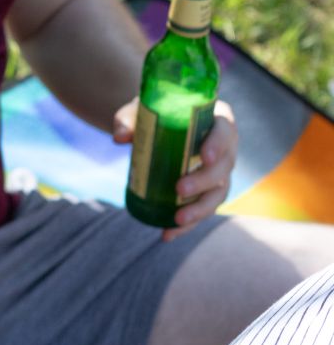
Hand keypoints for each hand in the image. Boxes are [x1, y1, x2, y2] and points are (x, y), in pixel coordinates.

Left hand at [113, 98, 237, 240]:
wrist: (155, 126)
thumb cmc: (154, 113)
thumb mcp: (141, 111)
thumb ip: (129, 119)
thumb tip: (120, 138)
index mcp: (216, 120)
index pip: (225, 131)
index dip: (218, 145)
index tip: (205, 157)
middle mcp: (224, 148)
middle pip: (223, 168)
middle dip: (203, 181)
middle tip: (179, 189)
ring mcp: (219, 173)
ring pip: (217, 194)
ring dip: (199, 210)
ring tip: (176, 220)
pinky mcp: (207, 192)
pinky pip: (202, 210)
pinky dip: (186, 225)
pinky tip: (167, 233)